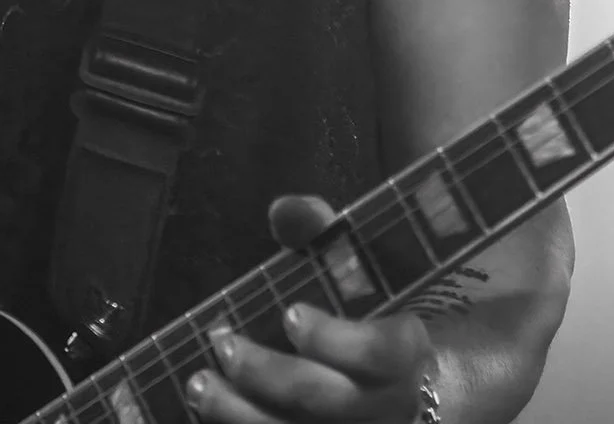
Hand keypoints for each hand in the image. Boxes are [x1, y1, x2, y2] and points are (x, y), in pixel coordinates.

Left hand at [185, 194, 434, 422]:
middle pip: (326, 402)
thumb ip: (324, 233)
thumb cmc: (374, 315)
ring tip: (199, 383)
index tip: (289, 313)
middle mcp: (387, 407)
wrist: (414, 388)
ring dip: (241, 414)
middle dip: (268, 375)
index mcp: (405, 352)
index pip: (379, 353)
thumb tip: (283, 210)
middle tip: (224, 344)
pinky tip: (210, 412)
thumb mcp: (362, 270)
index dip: (334, 338)